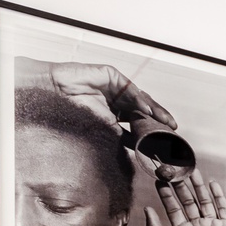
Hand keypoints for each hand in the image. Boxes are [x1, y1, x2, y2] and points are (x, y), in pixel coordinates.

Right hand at [15, 57, 176, 131]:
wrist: (52, 94)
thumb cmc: (72, 112)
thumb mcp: (103, 129)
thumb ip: (121, 136)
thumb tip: (140, 150)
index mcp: (117, 112)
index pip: (140, 120)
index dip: (153, 129)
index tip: (167, 140)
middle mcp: (119, 99)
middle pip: (144, 108)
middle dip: (159, 118)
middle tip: (172, 128)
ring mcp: (116, 86)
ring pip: (140, 97)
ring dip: (153, 109)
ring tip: (163, 121)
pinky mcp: (111, 75)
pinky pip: (128, 87)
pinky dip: (137, 99)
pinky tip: (145, 109)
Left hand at [144, 170, 225, 225]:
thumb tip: (146, 209)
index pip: (173, 208)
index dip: (166, 194)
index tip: (160, 180)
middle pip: (188, 201)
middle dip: (181, 186)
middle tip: (175, 171)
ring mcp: (212, 224)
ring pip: (204, 201)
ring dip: (198, 186)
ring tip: (192, 171)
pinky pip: (222, 207)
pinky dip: (218, 195)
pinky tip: (212, 183)